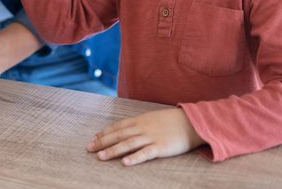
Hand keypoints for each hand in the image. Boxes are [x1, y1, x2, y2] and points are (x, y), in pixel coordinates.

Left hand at [86, 108, 204, 165]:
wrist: (192, 122)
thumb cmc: (171, 121)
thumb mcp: (152, 118)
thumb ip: (139, 124)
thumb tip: (125, 130)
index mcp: (140, 120)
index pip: (117, 127)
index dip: (104, 133)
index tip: (93, 138)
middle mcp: (142, 128)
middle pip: (118, 135)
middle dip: (102, 142)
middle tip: (89, 148)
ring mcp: (151, 137)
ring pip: (128, 144)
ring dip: (113, 150)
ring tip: (100, 157)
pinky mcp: (161, 148)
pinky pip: (145, 153)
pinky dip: (134, 158)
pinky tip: (124, 163)